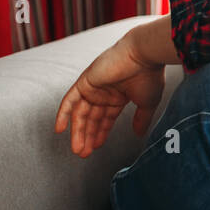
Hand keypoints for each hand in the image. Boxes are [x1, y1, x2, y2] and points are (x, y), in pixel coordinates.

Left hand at [54, 33, 166, 157]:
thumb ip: (141, 119)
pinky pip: (69, 101)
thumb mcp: (147, 103)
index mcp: (118, 96)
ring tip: (78, 149)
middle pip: (91, 118)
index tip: (96, 148)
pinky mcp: (85, 82)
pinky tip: (60, 130)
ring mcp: (93, 87)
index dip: (101, 133)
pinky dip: (63, 114)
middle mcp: (104, 92)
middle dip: (87, 136)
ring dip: (78, 132)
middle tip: (84, 154)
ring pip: (81, 113)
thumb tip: (139, 134)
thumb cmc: (149, 76)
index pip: (105, 118)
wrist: (144, 56)